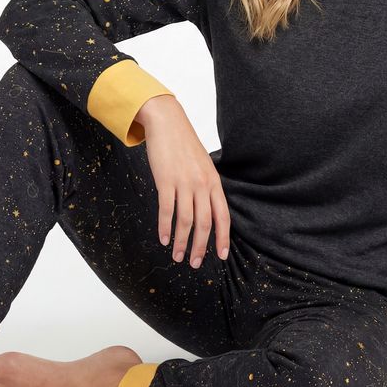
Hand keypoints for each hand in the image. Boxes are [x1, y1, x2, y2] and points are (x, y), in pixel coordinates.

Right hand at [135, 95, 230, 269]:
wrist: (167, 123)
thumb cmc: (184, 146)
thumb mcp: (203, 166)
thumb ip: (206, 187)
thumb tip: (208, 211)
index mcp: (214, 182)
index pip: (223, 216)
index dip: (223, 238)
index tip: (221, 256)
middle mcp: (202, 184)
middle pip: (204, 223)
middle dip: (201, 247)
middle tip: (195, 264)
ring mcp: (184, 183)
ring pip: (186, 221)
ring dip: (182, 243)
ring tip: (178, 257)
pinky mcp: (166, 181)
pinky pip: (166, 210)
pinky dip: (165, 228)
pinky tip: (164, 239)